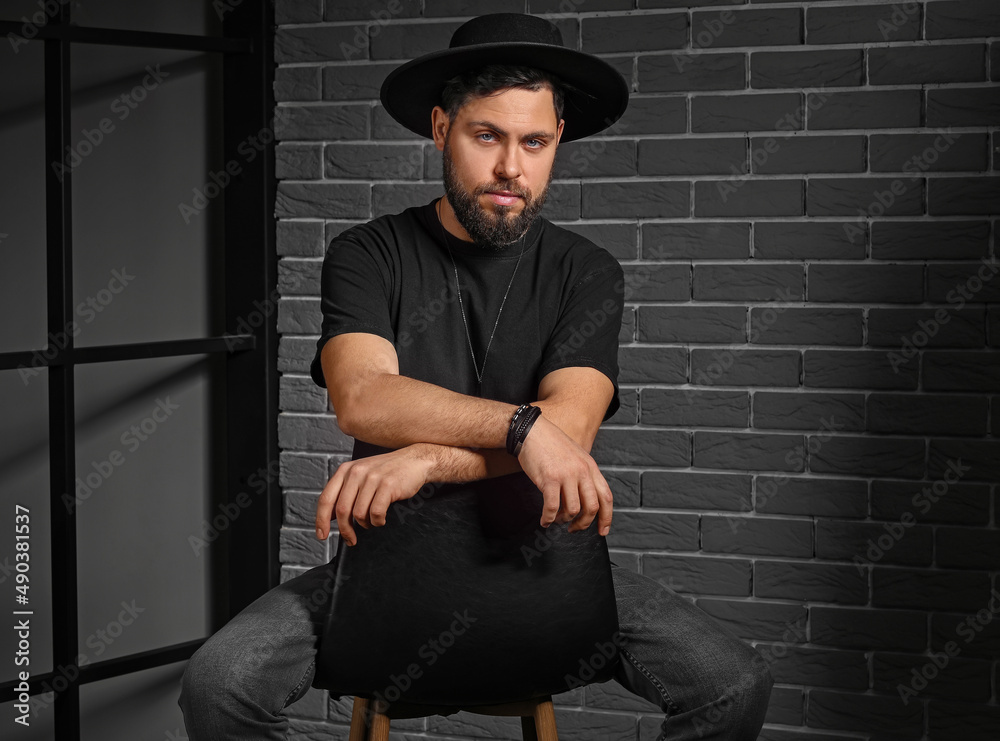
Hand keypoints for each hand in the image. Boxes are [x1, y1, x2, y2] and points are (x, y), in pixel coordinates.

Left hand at [315, 444, 433, 545]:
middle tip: (350, 540)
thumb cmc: (387, 471)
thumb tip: (330, 517)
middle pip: (342, 510)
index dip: (321, 520)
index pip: (326, 498)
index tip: (322, 535)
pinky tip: (382, 519)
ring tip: (372, 522)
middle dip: (345, 530)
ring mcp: (372, 478)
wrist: (414, 461)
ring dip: (365, 524)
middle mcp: (356, 472)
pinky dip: (378, 521)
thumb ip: (345, 492)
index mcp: (346, 470)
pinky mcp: (388, 485)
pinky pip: (376, 513)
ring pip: (359, 513)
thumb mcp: (361, 475)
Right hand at [515, 415, 613, 536]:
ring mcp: (566, 475)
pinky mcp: (549, 479)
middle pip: (592, 507)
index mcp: (591, 467)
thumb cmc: (551, 444)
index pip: (606, 497)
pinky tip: (545, 520)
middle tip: (574, 528)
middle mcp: (582, 471)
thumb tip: (585, 500)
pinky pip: (552, 507)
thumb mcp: (576, 456)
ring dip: (564, 520)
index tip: (602, 531)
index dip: (606, 518)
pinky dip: (549, 518)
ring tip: (557, 519)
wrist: (532, 431)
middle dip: (583, 523)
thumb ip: (584, 475)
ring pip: (573, 510)